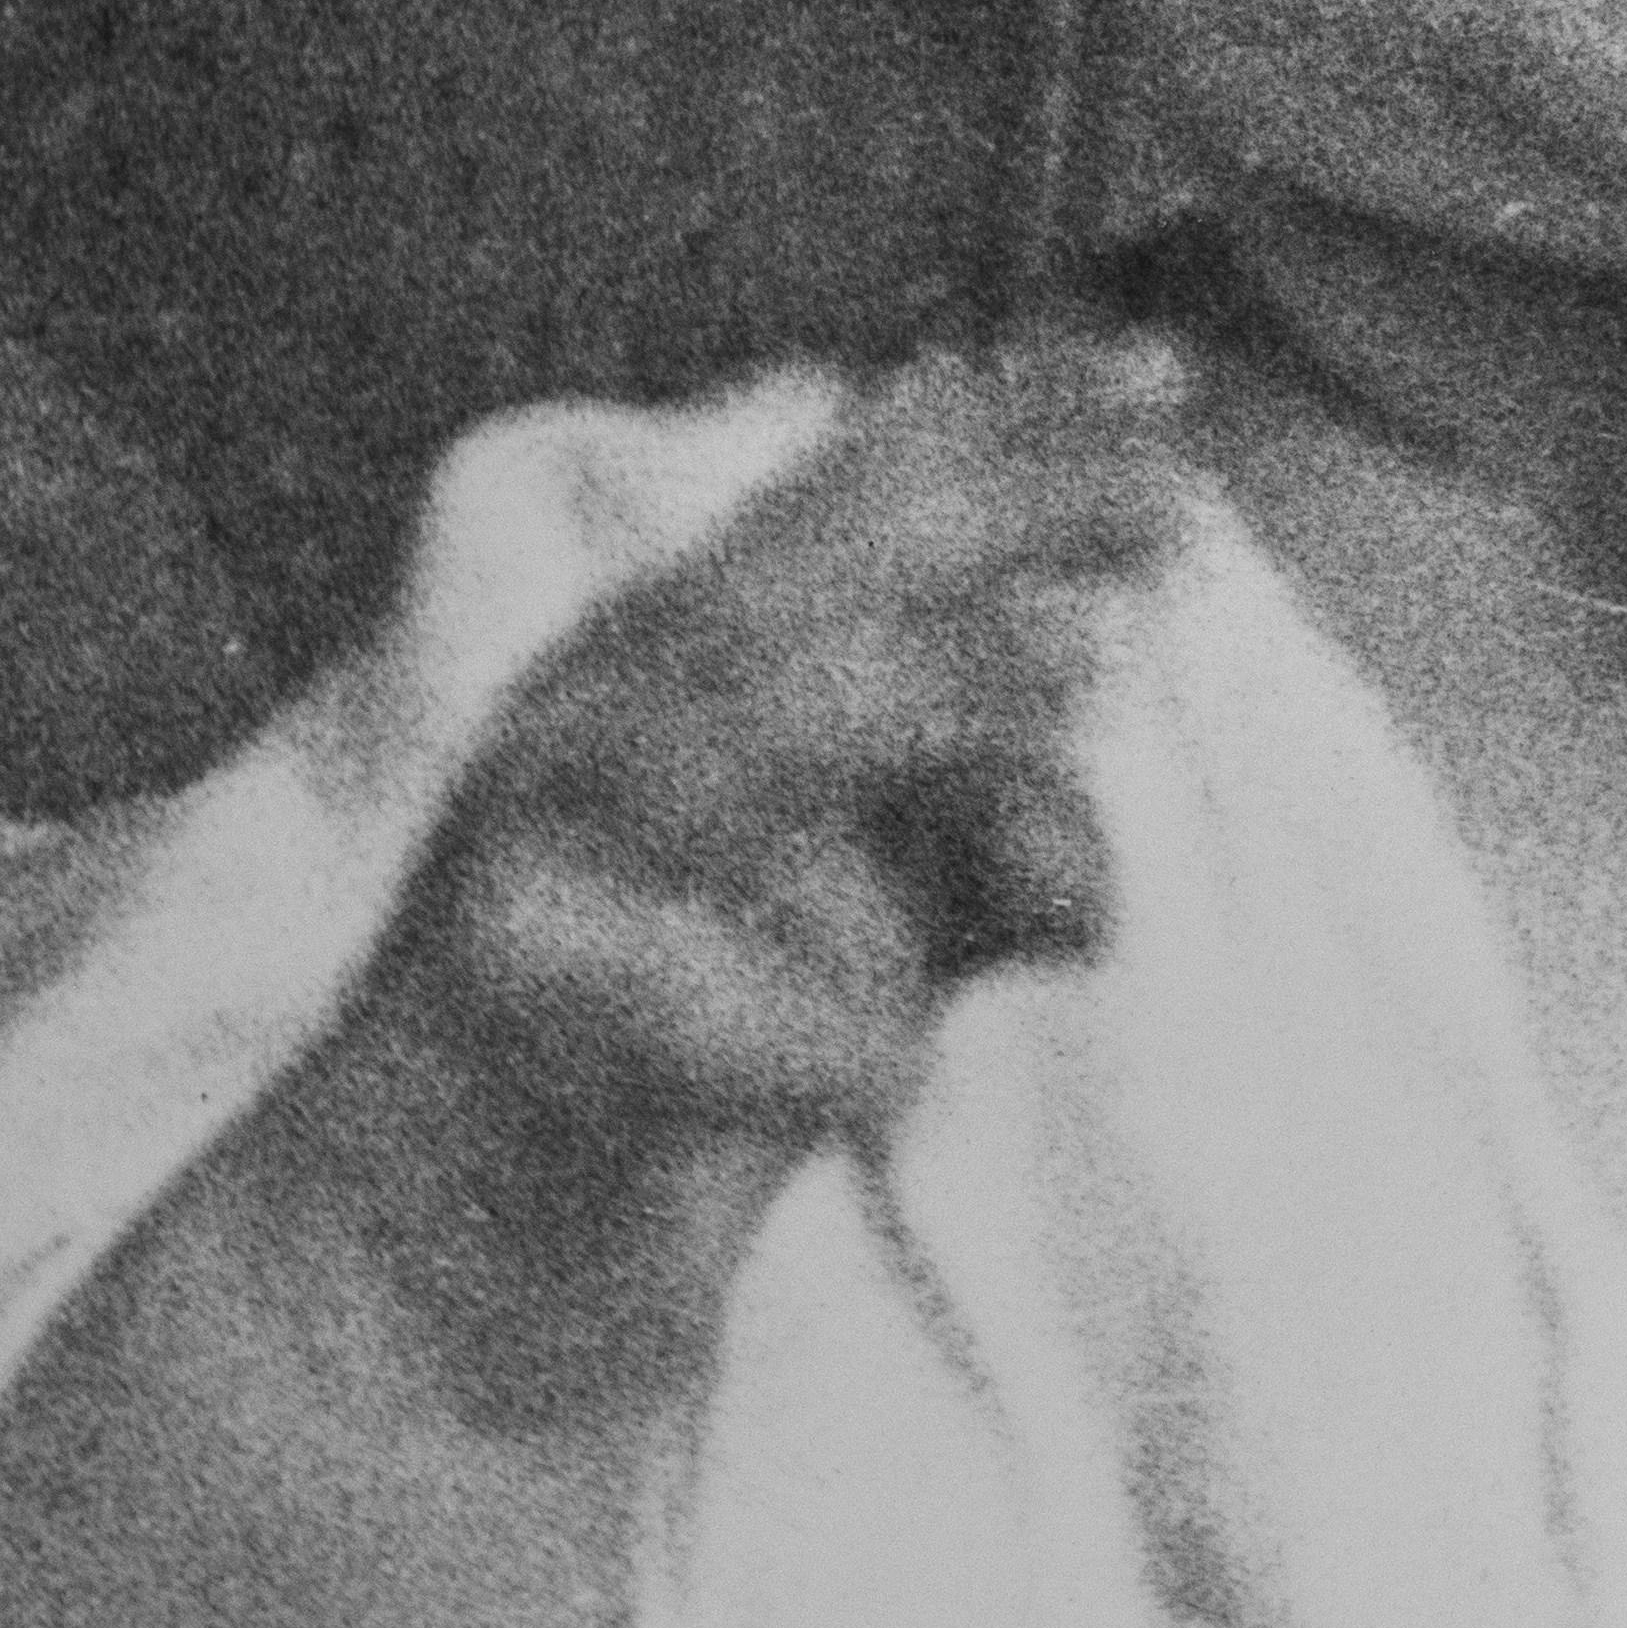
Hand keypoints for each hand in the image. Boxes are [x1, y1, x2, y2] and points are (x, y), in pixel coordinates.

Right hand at [289, 330, 1204, 1416]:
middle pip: (796, 583)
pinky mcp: (511, 1001)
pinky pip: (703, 1013)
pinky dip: (820, 1045)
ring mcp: (534, 846)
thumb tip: (1100, 868)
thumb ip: (995, 844)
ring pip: (731, 745)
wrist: (448, 1252)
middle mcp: (591, 712)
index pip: (843, 498)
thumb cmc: (688, 1046)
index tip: (1163, 375)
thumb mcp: (881, 916)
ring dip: (922, 690)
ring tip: (1090, 657)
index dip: (999, 423)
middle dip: (991, 520)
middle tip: (1178, 504)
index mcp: (671, 653)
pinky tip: (896, 1075)